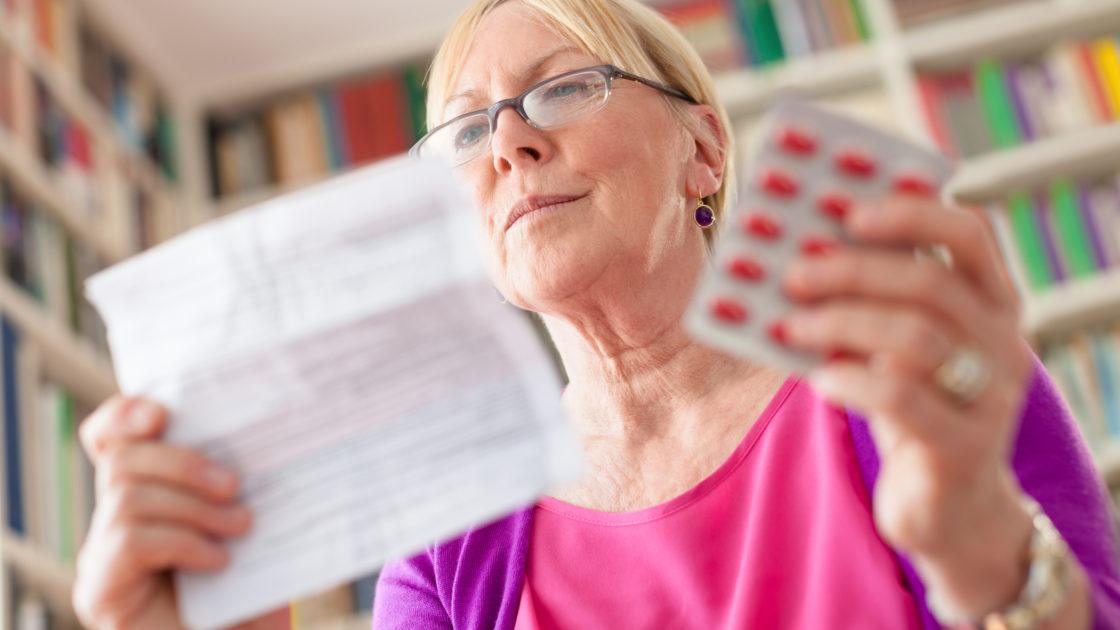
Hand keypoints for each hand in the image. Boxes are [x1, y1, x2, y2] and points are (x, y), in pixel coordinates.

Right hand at [72, 395, 280, 629]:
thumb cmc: (255, 592)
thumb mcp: (253, 527)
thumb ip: (238, 485)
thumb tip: (262, 431)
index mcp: (148, 494)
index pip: (112, 438)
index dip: (126, 414)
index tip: (163, 412)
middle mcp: (115, 521)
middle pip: (122, 459)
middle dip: (183, 462)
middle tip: (235, 485)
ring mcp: (103, 558)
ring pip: (127, 496)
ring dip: (192, 505)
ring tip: (240, 526)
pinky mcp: (101, 592)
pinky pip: (131, 541)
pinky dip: (183, 541)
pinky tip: (219, 560)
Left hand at [779, 196, 1038, 615]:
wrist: (947, 510)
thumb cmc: (910, 408)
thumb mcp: (896, 348)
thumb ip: (869, 303)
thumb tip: (794, 251)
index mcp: (993, 302)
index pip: (971, 234)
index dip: (912, 211)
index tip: (850, 205)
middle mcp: (1003, 342)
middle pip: (931, 283)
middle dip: (854, 270)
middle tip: (793, 270)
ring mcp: (989, 397)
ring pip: (915, 337)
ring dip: (841, 323)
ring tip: (789, 323)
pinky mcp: (962, 447)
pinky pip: (901, 397)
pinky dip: (850, 378)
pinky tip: (815, 378)